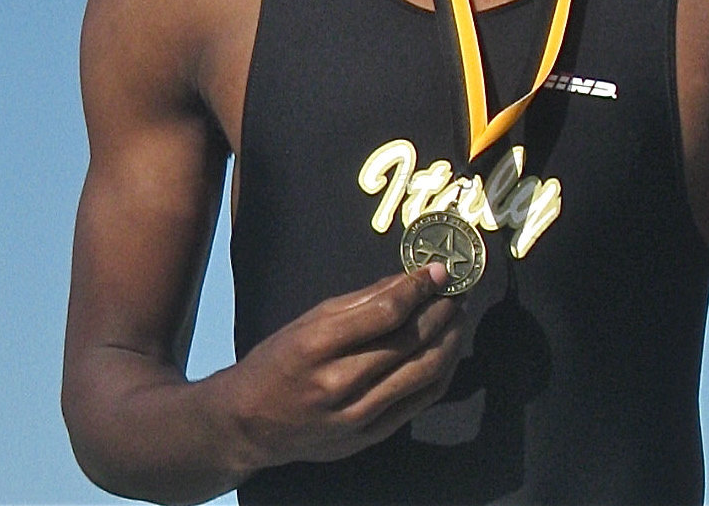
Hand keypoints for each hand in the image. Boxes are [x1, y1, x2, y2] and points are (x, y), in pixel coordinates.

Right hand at [229, 264, 463, 469]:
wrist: (248, 425)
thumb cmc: (278, 361)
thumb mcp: (310, 320)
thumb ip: (362, 301)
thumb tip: (409, 279)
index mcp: (318, 345)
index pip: (386, 313)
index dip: (419, 289)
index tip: (441, 271)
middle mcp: (338, 384)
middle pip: (409, 342)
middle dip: (442, 311)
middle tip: (459, 290)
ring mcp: (356, 417)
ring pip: (422, 373)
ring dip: (449, 340)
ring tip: (458, 316)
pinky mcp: (368, 438)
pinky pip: (418, 402)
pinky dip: (440, 374)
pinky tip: (447, 352)